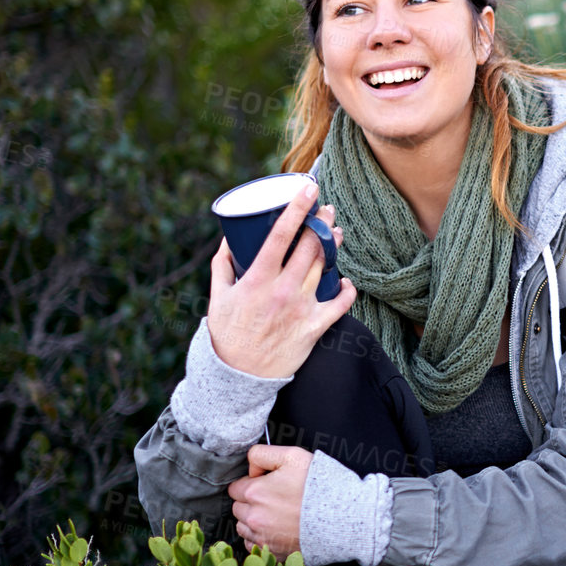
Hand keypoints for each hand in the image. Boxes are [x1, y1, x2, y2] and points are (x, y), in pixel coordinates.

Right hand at [207, 180, 355, 378]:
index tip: (308, 189)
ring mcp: (301, 308)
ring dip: (334, 246)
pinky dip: (348, 291)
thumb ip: (222, 265)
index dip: (297, 208)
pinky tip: (346, 281)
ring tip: (336, 232)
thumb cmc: (226, 334)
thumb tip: (229, 238)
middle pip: (310, 245)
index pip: (281, 235)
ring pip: (326, 267)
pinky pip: (341, 305)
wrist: (238, 377)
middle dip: (322, 221)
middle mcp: (282, 290)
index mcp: (257, 279)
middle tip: (326, 209)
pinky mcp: (314, 327)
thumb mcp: (217, 296)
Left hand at [228, 445, 312, 556]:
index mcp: (254, 492)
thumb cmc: (319, 485)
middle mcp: (253, 517)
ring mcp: (262, 536)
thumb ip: (262, 454)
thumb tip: (250, 468)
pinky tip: (278, 529)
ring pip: (243, 527)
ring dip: (253, 521)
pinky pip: (253, 545)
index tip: (267, 484)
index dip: (252, 484)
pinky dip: (261, 538)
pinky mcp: (272, 551)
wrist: (341, 516)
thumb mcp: (293, 456)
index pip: (235, 488)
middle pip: (237, 508)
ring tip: (277, 514)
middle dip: (251, 503)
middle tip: (275, 498)